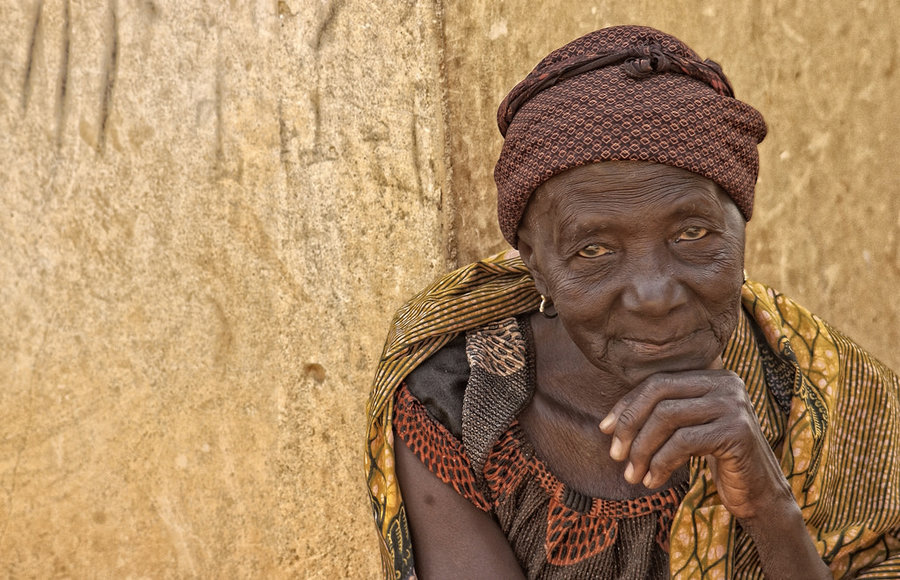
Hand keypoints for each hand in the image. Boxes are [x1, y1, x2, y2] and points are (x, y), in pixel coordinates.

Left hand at [597, 359, 830, 577]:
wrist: (760, 494)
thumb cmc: (717, 460)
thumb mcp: (688, 430)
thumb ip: (661, 416)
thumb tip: (607, 424)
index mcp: (712, 375)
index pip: (657, 382)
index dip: (626, 405)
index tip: (604, 430)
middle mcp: (725, 382)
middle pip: (658, 394)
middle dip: (629, 424)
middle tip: (614, 455)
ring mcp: (734, 404)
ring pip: (667, 417)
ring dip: (642, 450)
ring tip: (632, 475)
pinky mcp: (737, 431)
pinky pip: (683, 442)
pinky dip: (661, 463)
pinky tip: (653, 481)